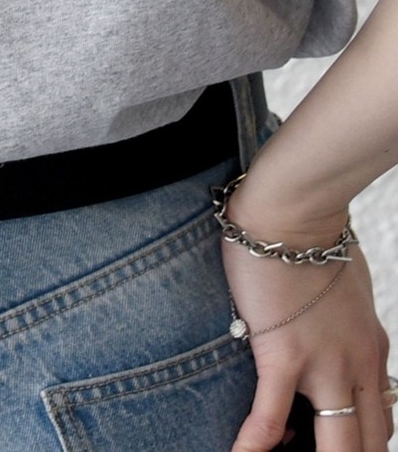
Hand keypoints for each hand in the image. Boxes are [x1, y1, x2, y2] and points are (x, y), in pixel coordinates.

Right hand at [222, 191, 392, 451]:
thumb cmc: (312, 234)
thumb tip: (331, 322)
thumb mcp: (349, 284)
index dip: (362, 445)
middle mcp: (358, 364)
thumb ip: (345, 315)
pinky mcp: (282, 356)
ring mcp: (322, 364)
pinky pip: (270, 417)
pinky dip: (256, 445)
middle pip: (370, 444)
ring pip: (339, 444)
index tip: (335, 443)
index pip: (383, 421)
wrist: (291, 211)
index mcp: (372, 347)